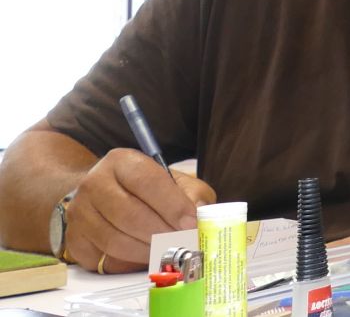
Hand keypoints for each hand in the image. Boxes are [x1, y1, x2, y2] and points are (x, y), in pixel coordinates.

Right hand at [68, 150, 216, 272]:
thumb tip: (200, 213)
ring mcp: (79, 213)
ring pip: (115, 240)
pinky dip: (128, 263)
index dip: (172, 205)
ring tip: (168, 250)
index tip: (191, 223)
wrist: (105, 195)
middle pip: (129, 215)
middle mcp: (93, 183)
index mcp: (121, 161)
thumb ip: (192, 193)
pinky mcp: (74, 239)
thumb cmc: (147, 189)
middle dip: (161, 233)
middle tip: (182, 242)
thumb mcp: (174, 181)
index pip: (147, 182)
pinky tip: (145, 256)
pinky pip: (102, 258)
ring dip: (147, 250)